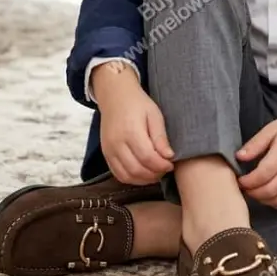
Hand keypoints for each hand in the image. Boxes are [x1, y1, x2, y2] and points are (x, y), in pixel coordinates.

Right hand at [92, 62, 174, 184]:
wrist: (115, 96)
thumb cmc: (137, 104)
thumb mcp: (154, 115)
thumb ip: (160, 137)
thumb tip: (169, 156)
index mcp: (130, 131)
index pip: (147, 157)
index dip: (161, 165)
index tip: (170, 164)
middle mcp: (117, 143)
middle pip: (136, 169)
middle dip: (154, 174)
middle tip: (165, 169)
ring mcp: (109, 150)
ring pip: (126, 176)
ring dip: (143, 179)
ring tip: (155, 172)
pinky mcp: (106, 154)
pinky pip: (118, 174)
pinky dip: (132, 178)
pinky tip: (143, 173)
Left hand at [235, 100, 276, 208]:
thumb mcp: (271, 129)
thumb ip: (255, 144)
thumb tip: (238, 157)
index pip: (262, 175)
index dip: (247, 182)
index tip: (239, 180)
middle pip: (270, 190)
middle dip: (253, 193)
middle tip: (244, 188)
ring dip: (264, 200)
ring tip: (255, 192)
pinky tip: (269, 196)